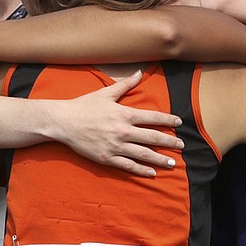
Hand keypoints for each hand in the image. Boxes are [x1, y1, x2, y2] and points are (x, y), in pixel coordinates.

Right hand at [53, 70, 184, 176]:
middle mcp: (122, 131)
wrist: (63, 122)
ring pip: (143, 154)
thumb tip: (139, 73)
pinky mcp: (106, 158)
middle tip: (182, 145)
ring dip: (160, 159)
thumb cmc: (84, 106)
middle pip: (152, 138)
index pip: (152, 118)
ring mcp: (115, 146)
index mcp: (124, 114)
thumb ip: (125, 85)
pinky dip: (141, 170)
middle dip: (169, 142)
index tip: (179, 123)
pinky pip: (128, 165)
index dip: (168, 120)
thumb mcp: (106, 93)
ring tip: (173, 163)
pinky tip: (152, 172)